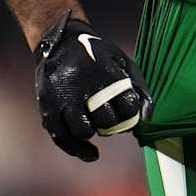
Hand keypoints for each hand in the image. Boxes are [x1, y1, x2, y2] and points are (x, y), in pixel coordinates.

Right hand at [34, 11, 153, 160]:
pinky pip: (62, 137)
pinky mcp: (48, 107)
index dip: (132, 114)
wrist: (60, 41)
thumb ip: (139, 88)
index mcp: (105, 72)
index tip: (129, 113)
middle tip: (113, 119)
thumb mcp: (122, 62)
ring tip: (97, 124)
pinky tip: (91, 153)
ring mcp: (63, 98)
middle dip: (114, 124)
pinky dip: (78, 149)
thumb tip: (147, 118)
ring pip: (83, 131)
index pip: (127, 106)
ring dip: (95, 132)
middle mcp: (82, 86)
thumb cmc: (97, 55)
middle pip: (106, 120)